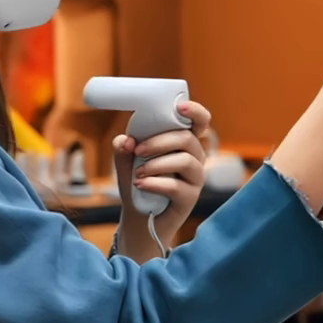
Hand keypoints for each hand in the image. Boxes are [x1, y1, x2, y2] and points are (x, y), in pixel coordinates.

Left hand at [114, 100, 210, 242]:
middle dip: (160, 141)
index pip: (199, 122)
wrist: (138, 214)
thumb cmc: (138, 180)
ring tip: (137, 173)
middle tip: (138, 150)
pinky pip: (178, 187)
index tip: (181, 107)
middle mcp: (194, 157)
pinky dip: (156, 183)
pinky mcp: (190, 198)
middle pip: (187, 139)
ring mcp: (195, 178)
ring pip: (186, 161)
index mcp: (183, 143)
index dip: (195, 112)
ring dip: (157, 164)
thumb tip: (127, 140)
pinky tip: (140, 184)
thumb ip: (124, 147)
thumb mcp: (125, 161)